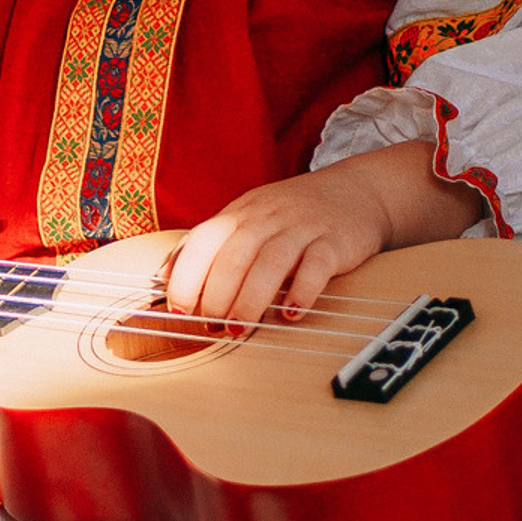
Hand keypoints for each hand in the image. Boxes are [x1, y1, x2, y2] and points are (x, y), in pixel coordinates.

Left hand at [165, 142, 481, 326]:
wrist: (355, 192)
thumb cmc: (288, 216)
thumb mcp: (245, 220)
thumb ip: (210, 247)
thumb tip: (165, 277)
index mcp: (238, 214)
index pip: (203, 242)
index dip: (187, 276)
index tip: (180, 309)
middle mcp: (266, 217)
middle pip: (234, 256)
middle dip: (217, 296)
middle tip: (211, 327)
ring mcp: (301, 227)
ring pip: (271, 262)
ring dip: (251, 300)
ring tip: (240, 329)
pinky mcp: (334, 241)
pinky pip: (316, 265)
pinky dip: (302, 291)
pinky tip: (291, 314)